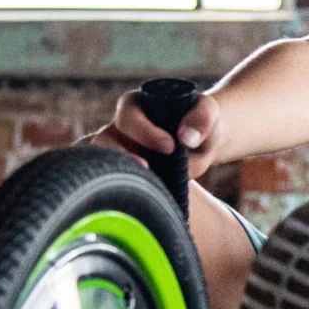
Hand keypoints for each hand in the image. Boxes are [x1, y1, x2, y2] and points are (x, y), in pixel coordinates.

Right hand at [84, 88, 226, 178]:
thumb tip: (187, 138)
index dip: (145, 132)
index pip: (128, 118)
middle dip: (122, 156)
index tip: (170, 146)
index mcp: (134, 107)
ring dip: (115, 176)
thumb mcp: (208, 113)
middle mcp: (118, 130)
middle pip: (103, 141)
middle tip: (147, 168)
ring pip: (100, 164)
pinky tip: (134, 201)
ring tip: (138, 188)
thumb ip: (202, 119)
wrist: (201, 144)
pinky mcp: (122, 175)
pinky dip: (117, 191)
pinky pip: (108, 184)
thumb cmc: (201, 124)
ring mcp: (116, 153)